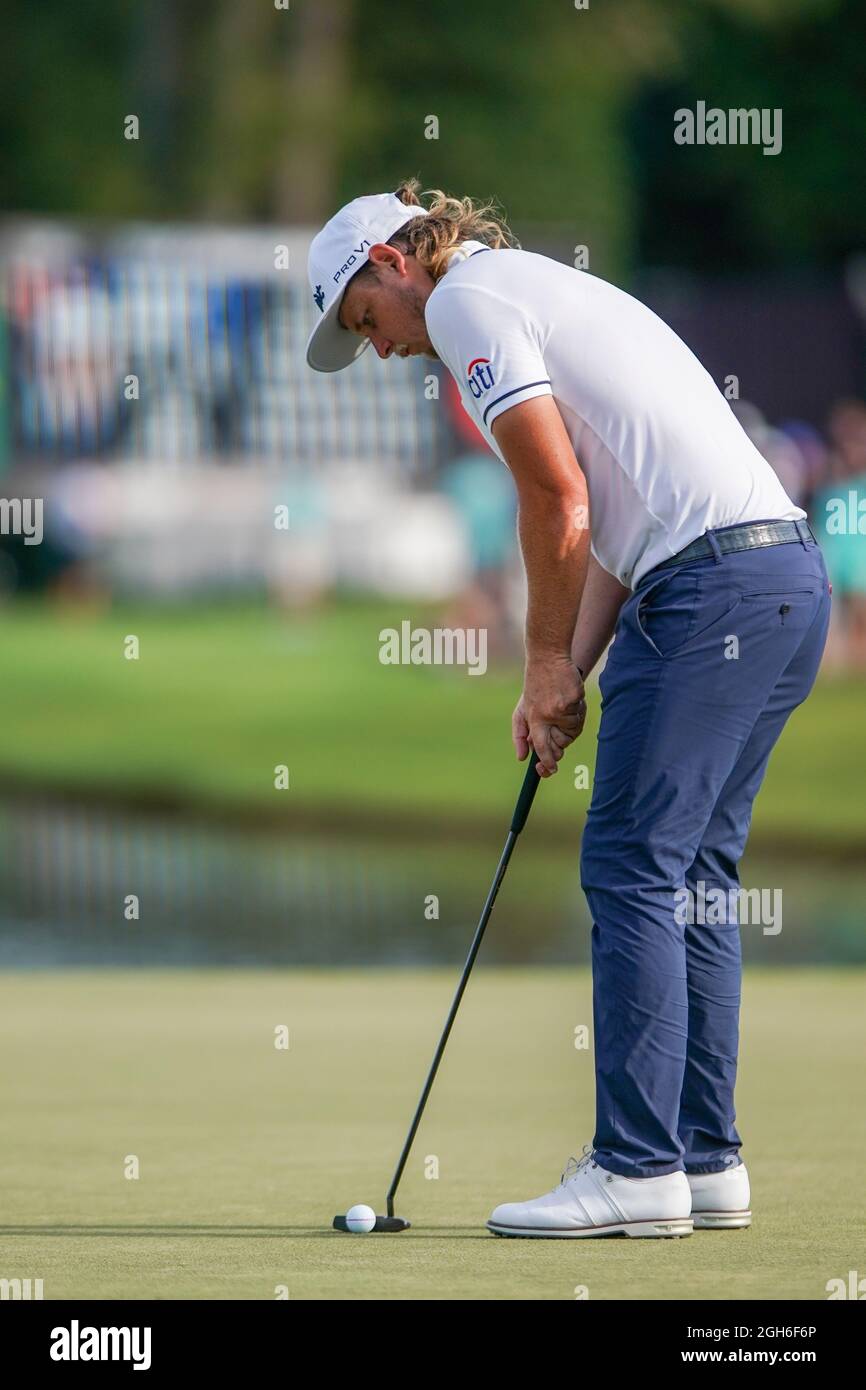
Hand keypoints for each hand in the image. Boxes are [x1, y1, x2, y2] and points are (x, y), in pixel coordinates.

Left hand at [512, 656, 585, 776]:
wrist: (548, 660)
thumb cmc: (535, 687)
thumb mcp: (521, 711)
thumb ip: (520, 735)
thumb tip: (522, 758)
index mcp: (533, 719)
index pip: (541, 748)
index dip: (547, 763)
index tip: (550, 770)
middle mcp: (547, 716)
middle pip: (561, 745)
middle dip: (561, 743)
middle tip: (557, 731)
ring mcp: (562, 708)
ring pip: (573, 732)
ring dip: (570, 725)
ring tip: (561, 708)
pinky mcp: (574, 700)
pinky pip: (581, 716)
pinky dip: (577, 711)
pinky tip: (569, 699)